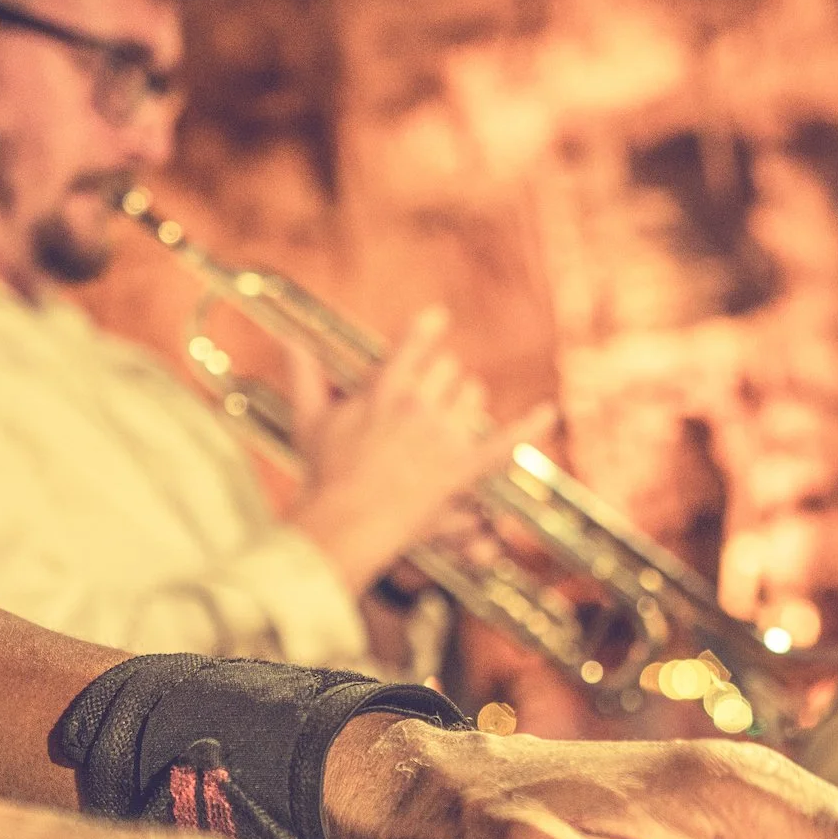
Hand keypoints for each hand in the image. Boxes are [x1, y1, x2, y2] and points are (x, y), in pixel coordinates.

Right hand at [286, 307, 555, 592]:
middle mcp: (419, 406)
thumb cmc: (324, 475)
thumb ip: (304, 376)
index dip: (426, 331)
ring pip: (472, 398)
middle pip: (449, 371)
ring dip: (464, 407)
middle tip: (425, 408)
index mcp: (384, 391)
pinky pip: (505, 442)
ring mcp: (443, 437)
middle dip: (442, 383)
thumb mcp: (309, 420)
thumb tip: (288, 341)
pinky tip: (550, 412)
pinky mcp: (462, 469)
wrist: (346, 520)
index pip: (412, 346)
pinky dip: (531, 427)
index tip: (437, 318)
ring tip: (443, 430)